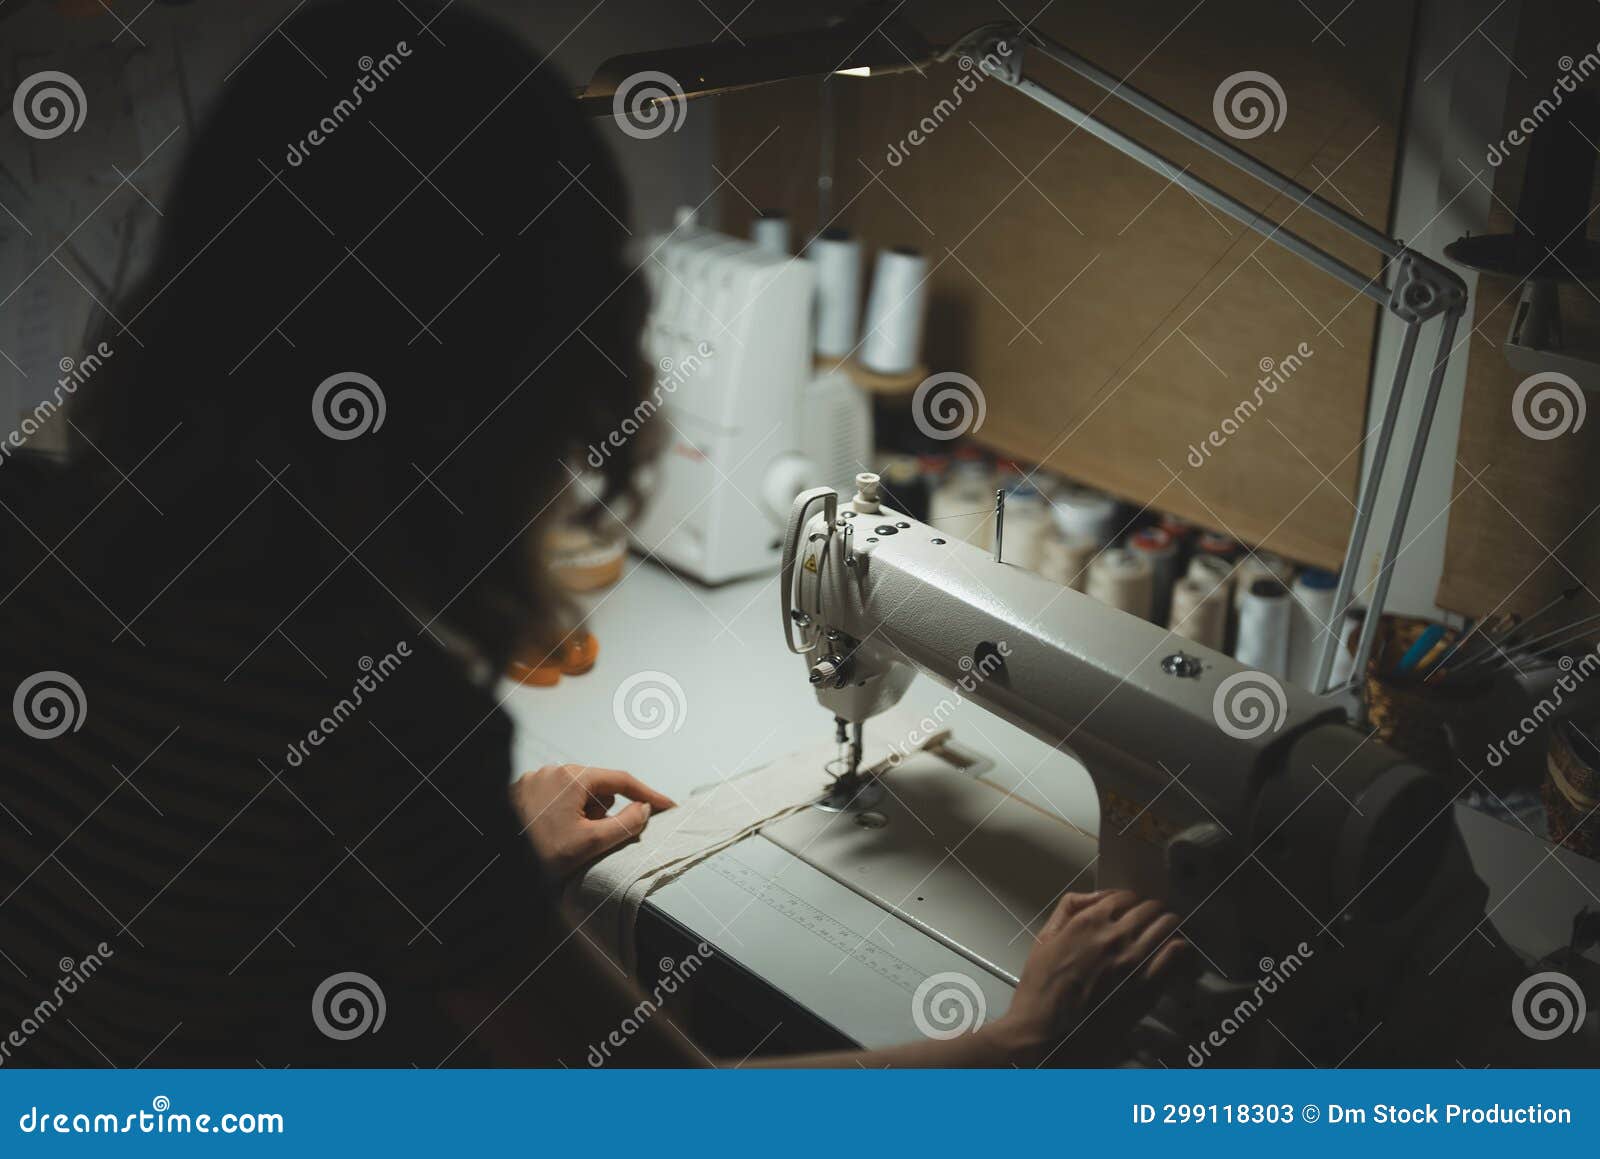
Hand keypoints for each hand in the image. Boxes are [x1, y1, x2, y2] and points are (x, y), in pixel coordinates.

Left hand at [511, 764, 675, 879]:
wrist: (499, 865)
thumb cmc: (539, 853)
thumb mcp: (590, 843)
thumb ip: (625, 824)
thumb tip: (643, 809)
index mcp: (572, 778)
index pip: (621, 781)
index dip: (648, 794)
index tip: (666, 805)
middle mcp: (553, 771)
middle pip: (598, 788)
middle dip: (601, 812)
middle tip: (589, 838)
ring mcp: (535, 780)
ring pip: (576, 793)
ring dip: (581, 814)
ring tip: (565, 839)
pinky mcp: (522, 791)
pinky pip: (555, 797)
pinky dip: (562, 813)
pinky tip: (551, 833)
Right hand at [989, 889, 1188, 1064]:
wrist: (1046, 1033)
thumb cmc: (1041, 988)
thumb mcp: (1045, 939)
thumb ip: (1067, 909)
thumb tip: (1095, 896)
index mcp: (1088, 922)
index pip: (1125, 897)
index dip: (1131, 901)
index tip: (1134, 909)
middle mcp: (1114, 936)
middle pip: (1149, 909)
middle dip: (1152, 911)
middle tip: (1153, 920)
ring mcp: (1133, 961)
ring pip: (1166, 926)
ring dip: (1168, 925)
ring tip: (1167, 932)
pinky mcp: (1147, 986)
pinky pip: (1175, 954)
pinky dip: (1178, 948)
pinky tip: (1174, 952)